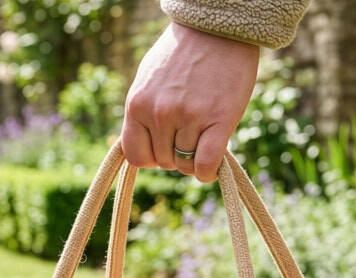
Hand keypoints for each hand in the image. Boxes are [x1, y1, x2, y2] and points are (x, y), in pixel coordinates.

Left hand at [121, 22, 258, 182]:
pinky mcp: (219, 120)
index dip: (151, 158)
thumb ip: (143, 113)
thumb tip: (142, 152)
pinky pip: (206, 166)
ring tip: (203, 134)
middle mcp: (160, 112)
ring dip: (195, 158)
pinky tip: (213, 164)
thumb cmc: (183, 54)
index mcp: (138, 103)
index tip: (164, 148)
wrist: (217, 28)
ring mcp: (189, 117)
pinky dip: (208, 172)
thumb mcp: (149, 79)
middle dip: (177, 153)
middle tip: (191, 132)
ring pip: (186, 165)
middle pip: (165, 162)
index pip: (136, 156)